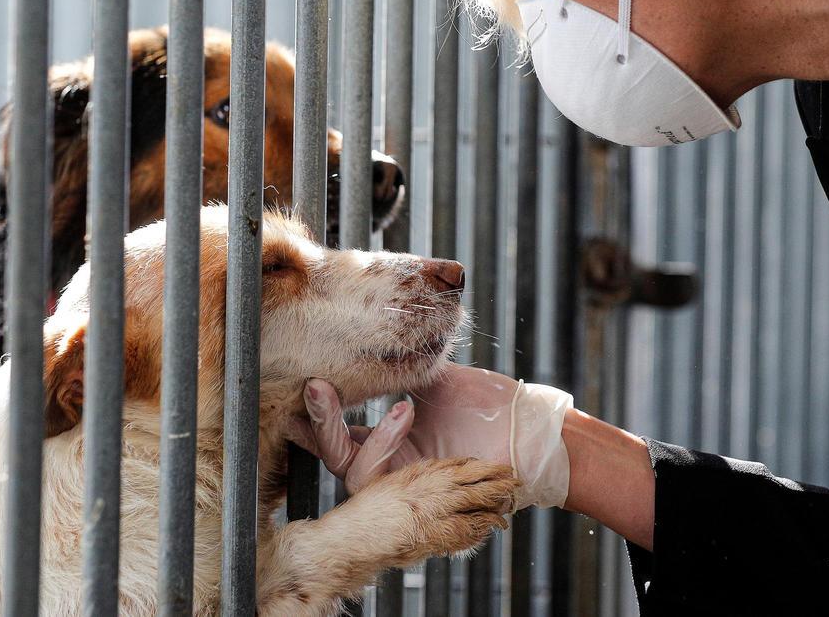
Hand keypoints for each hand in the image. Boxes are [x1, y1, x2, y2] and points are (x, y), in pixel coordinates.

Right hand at [291, 362, 572, 508]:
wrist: (529, 431)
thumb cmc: (492, 408)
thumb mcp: (441, 381)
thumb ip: (407, 365)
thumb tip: (378, 334)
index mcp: (394, 441)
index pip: (343, 434)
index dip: (317, 417)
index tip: (298, 387)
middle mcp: (393, 466)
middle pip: (336, 457)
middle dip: (320, 424)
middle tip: (314, 387)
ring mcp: (404, 483)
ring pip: (352, 471)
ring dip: (355, 431)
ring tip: (380, 399)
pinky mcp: (419, 493)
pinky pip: (379, 477)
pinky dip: (384, 441)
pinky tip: (404, 411)